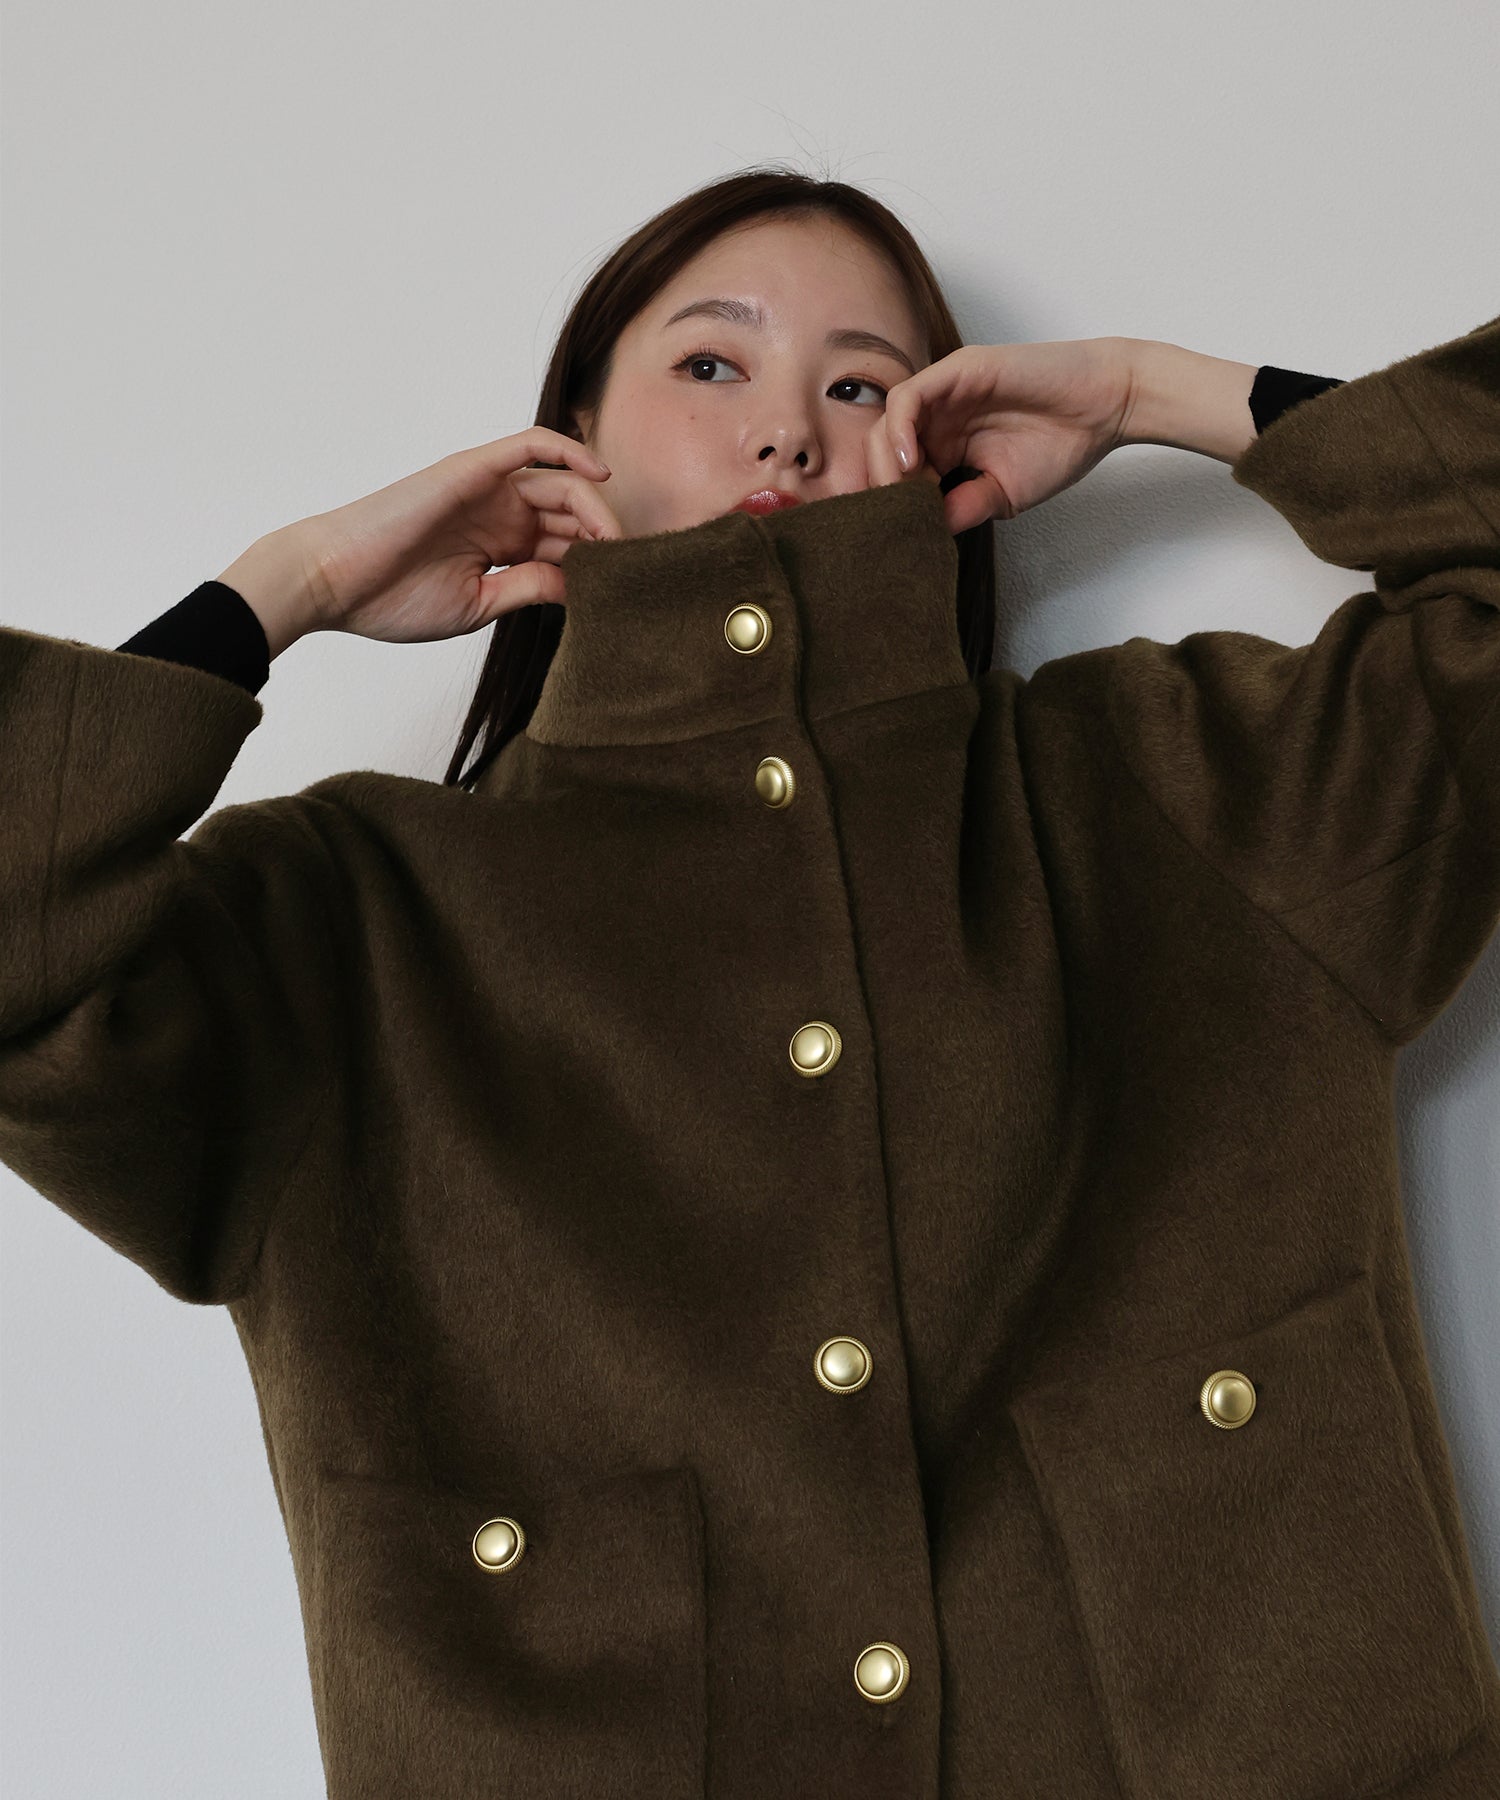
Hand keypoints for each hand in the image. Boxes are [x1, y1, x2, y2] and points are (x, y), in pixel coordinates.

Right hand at [288, 429, 622, 643]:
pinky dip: (567, 450)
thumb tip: (580, 584)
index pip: (565, 545)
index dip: (598, 563)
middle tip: (636, 564)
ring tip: (620, 539)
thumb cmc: (391, 599)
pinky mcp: (472, 468)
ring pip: (560, 482)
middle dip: (607, 537)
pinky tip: (601, 478)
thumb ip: (529, 587)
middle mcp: (499, 513)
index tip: (627, 588)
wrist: (334, 582)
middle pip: (571, 513)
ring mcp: (486, 488)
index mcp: (501, 547)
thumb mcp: (477, 605)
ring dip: (596, 508)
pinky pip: (529, 444)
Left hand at [874, 337, 1138, 533]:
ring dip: (884, 462)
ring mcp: (945, 392)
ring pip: (886, 423)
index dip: (887, 502)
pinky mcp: (958, 371)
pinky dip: (899, 429)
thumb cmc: (1061, 446)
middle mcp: (938, 417)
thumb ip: (960, 508)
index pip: (894, 472)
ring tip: (903, 493)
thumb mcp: (1001, 494)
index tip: (891, 533)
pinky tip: (912, 463)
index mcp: (944, 444)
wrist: (1107, 407)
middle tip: (893, 516)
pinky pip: (908, 397)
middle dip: (879, 487)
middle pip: (879, 449)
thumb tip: (920, 535)